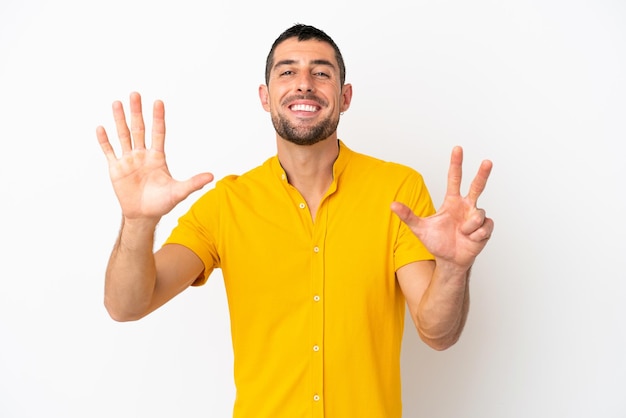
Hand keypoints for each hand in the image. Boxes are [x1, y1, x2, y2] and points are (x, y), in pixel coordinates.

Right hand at [96, 92, 213, 220]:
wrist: (144, 215)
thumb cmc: (162, 203)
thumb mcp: (179, 192)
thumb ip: (193, 183)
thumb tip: (211, 177)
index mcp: (158, 157)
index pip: (158, 133)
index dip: (158, 118)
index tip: (158, 102)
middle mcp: (142, 155)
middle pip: (139, 129)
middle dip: (137, 112)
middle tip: (135, 94)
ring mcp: (128, 160)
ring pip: (123, 136)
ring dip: (120, 120)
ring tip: (117, 103)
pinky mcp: (116, 169)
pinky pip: (109, 152)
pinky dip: (104, 141)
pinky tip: (101, 128)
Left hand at [391, 146, 493, 270]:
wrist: (449, 260)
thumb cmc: (436, 242)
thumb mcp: (419, 228)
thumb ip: (407, 215)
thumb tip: (392, 204)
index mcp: (452, 201)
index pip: (454, 179)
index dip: (456, 164)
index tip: (457, 149)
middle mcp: (466, 206)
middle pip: (477, 186)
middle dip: (483, 174)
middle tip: (487, 161)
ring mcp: (476, 217)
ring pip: (478, 214)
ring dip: (469, 226)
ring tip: (462, 233)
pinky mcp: (485, 229)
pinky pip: (484, 227)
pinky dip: (476, 235)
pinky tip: (470, 239)